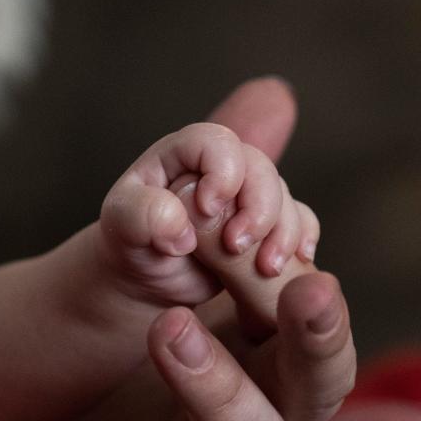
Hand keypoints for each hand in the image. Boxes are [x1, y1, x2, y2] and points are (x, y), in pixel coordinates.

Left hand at [0, 78, 355, 420]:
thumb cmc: (93, 362)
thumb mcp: (140, 267)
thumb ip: (206, 190)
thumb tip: (272, 95)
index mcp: (259, 352)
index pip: (308, 311)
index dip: (300, 276)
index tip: (258, 230)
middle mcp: (254, 418)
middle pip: (315, 387)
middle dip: (316, 340)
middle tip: (295, 283)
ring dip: (218, 389)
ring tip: (167, 330)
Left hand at [97, 120, 317, 320]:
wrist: (146, 278)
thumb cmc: (130, 243)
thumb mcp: (121, 227)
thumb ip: (141, 216)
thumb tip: (181, 226)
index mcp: (181, 154)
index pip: (214, 142)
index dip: (221, 172)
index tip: (207, 210)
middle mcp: (218, 168)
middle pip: (259, 168)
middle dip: (258, 208)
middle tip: (237, 245)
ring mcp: (244, 195)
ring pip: (282, 196)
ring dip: (281, 232)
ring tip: (264, 268)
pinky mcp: (263, 223)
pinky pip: (298, 220)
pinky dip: (299, 239)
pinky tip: (294, 260)